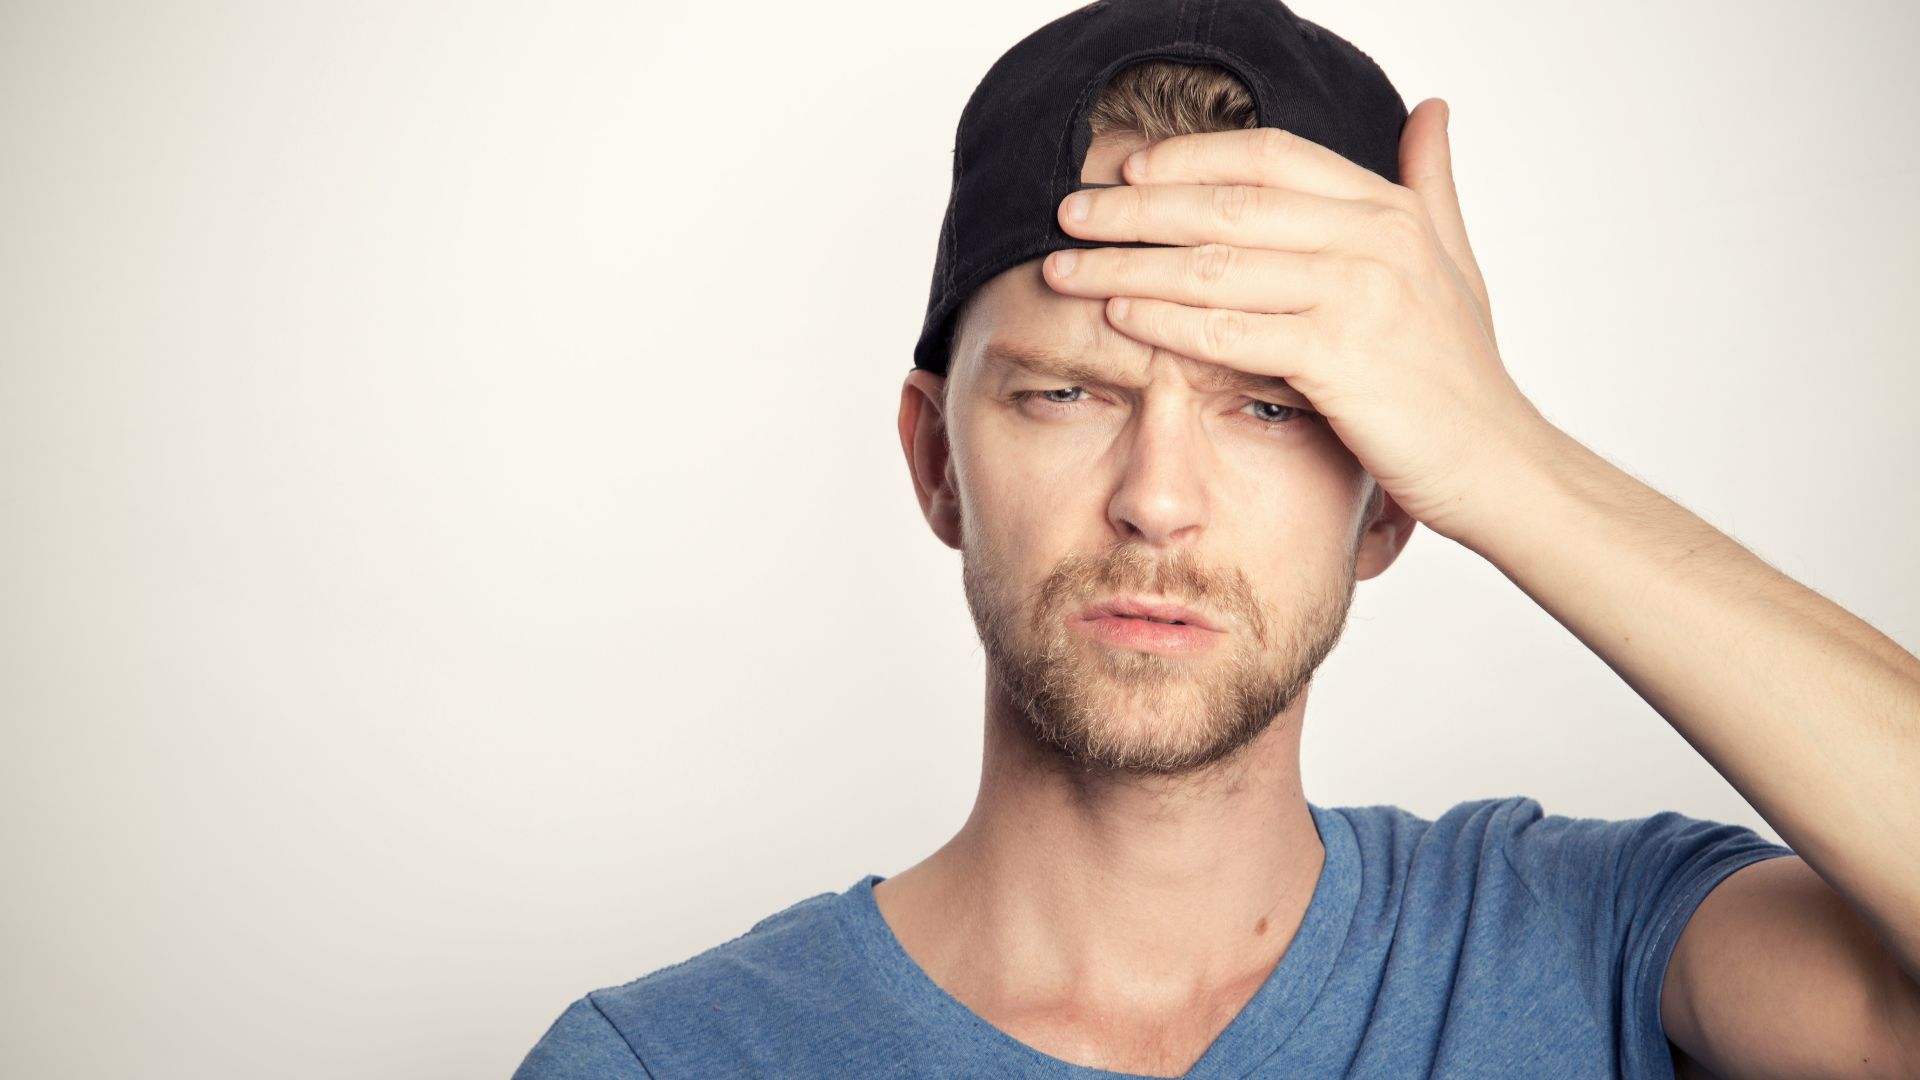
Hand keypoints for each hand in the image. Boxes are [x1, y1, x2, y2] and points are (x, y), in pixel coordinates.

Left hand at [1043, 98, 1554, 544]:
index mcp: (1389, 208)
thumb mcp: (1454, 262)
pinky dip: (1165, 321)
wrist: (1498, 463)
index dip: (1189, 157)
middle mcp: (1374, 238)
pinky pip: (1229, 330)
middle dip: (1134, 207)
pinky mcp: (1340, 359)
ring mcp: (1359, 296)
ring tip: (1065, 267)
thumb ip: (1430, 185)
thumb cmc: (1461, 373)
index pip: (1268, 156)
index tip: (1125, 169)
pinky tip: (1116, 316)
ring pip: (1213, 266)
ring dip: (1127, 264)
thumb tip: (1431, 108)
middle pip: (1225, 204)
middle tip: (1068, 213)